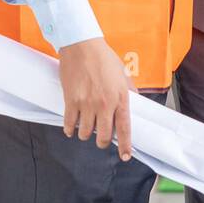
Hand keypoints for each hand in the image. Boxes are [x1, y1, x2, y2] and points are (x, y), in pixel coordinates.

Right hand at [59, 37, 133, 160]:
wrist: (82, 46)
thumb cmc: (104, 58)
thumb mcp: (123, 74)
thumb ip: (129, 91)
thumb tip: (134, 103)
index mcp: (120, 97)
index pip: (124, 127)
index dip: (125, 145)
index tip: (125, 156)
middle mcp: (104, 104)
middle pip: (103, 136)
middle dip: (102, 142)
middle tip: (100, 138)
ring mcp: (87, 104)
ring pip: (85, 133)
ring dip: (86, 134)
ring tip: (86, 127)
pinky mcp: (71, 101)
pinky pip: (69, 124)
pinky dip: (70, 129)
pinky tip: (71, 128)